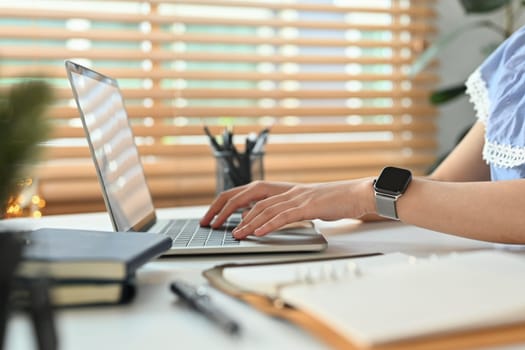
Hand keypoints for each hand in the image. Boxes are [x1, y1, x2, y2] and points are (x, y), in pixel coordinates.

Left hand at [200, 179, 374, 238]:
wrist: (356, 194)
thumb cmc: (331, 201)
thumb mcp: (302, 204)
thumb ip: (283, 209)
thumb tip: (263, 220)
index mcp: (282, 189)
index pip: (247, 191)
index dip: (227, 201)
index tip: (213, 215)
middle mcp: (286, 190)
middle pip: (248, 195)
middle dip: (226, 209)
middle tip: (211, 223)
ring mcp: (297, 196)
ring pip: (264, 207)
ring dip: (246, 221)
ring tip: (233, 234)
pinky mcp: (309, 206)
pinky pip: (284, 215)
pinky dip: (268, 224)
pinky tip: (257, 233)